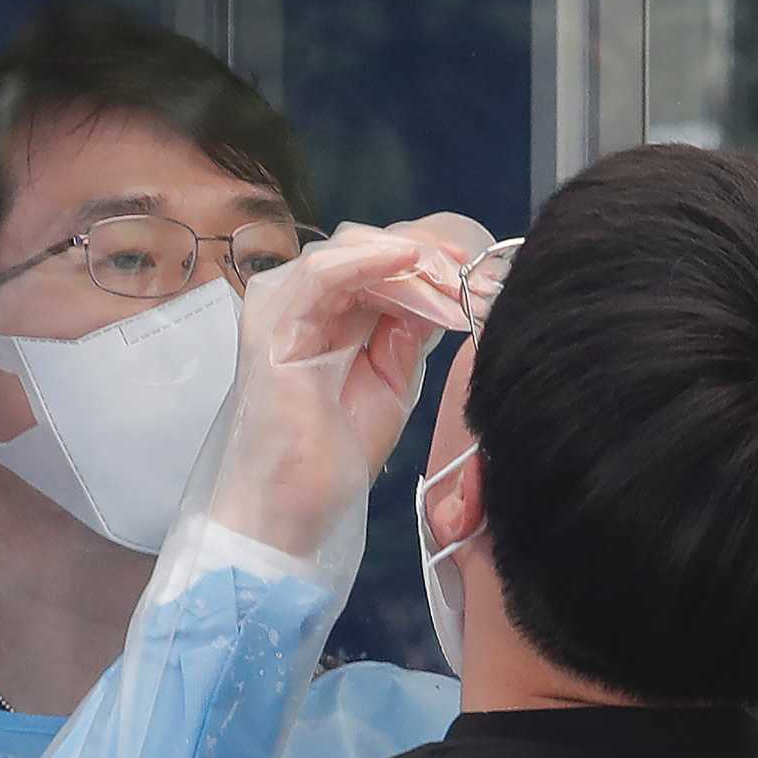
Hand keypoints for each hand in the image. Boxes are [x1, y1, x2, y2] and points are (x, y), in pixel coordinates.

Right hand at [207, 213, 493, 557]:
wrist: (290, 510)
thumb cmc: (330, 459)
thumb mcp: (392, 383)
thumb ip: (409, 334)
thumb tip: (439, 290)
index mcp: (329, 317)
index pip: (381, 262)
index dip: (434, 261)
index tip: (483, 275)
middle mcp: (302, 304)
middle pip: (369, 247)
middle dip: (430, 256)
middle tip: (476, 273)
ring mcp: (283, 310)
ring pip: (350, 250)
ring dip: (409, 257)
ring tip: (452, 276)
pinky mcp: (274, 324)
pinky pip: (322, 273)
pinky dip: (370, 260)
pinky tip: (410, 262)